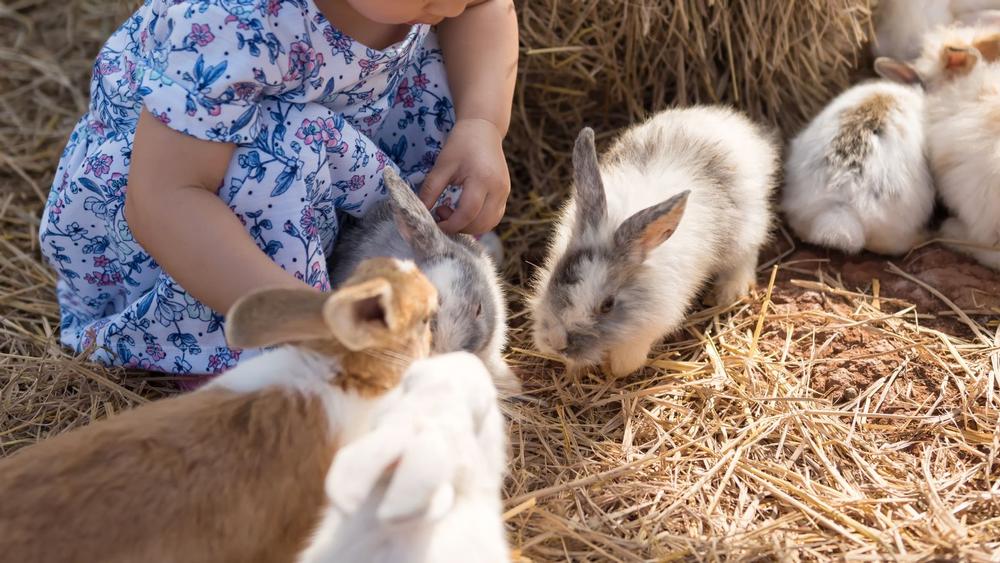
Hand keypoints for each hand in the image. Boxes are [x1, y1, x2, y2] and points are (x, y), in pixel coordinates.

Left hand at [419, 118, 510, 234]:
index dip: (450, 224)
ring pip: (489, 223)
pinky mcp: (505, 194)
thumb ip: (431, 190)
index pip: (467, 213)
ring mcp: (505, 192)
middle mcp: (498, 189)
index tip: (435, 222)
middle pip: (481, 223)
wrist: (483, 130)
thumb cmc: (461, 144)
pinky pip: (494, 217)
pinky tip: (464, 212)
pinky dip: (478, 221)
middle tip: (441, 213)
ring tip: (452, 212)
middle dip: (459, 227)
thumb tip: (420, 212)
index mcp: (482, 179)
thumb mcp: (442, 165)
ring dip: (469, 227)